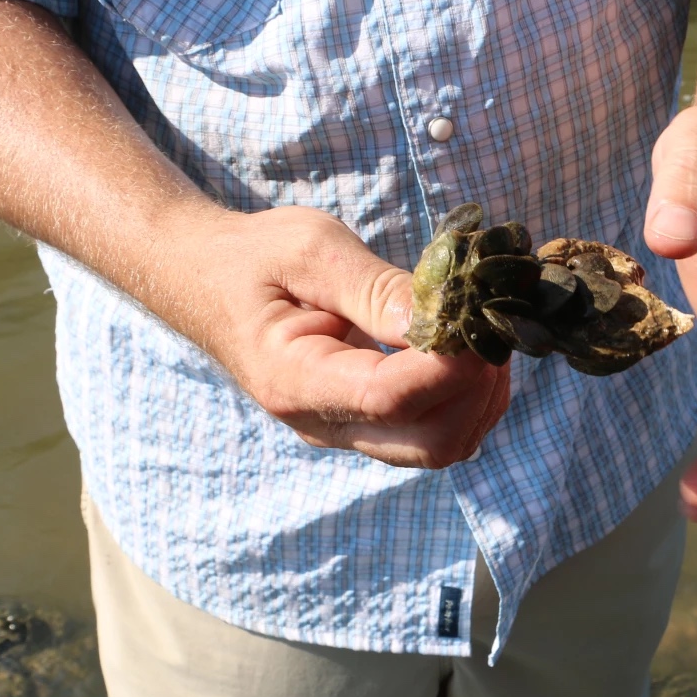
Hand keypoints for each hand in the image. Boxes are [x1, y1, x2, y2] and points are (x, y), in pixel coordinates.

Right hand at [188, 206, 509, 468]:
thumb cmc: (254, 257)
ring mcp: (346, 431)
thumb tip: (440, 321)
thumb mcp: (310, 249)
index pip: (389, 399)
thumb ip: (374, 287)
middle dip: (477, 388)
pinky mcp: (366, 424)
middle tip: (487, 325)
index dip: (447, 366)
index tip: (476, 318)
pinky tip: (464, 350)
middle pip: (430, 444)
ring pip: (441, 447)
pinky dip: (468, 399)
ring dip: (480, 396)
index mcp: (294, 380)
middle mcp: (322, 423)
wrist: (209, 281)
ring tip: (480, 333)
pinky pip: (434, 433)